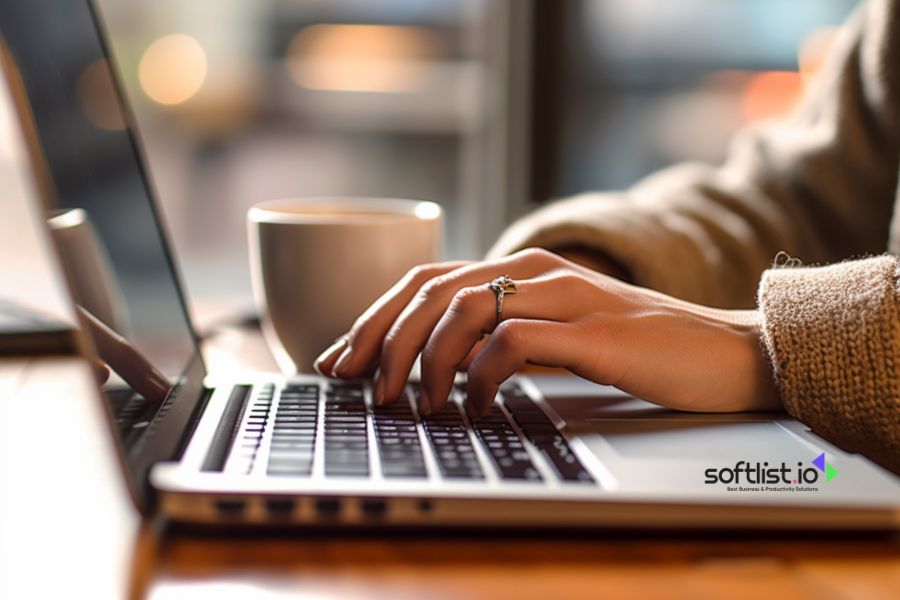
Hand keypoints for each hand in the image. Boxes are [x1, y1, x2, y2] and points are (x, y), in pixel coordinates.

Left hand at [314, 248, 780, 416]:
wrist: (728, 352)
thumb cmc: (642, 349)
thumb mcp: (562, 332)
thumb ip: (509, 331)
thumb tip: (443, 364)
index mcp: (524, 267)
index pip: (428, 278)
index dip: (376, 316)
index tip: (342, 359)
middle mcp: (538, 269)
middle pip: (431, 287)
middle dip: (380, 334)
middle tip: (354, 381)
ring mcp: (566, 294)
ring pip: (462, 308)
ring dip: (422, 358)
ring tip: (409, 402)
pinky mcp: (593, 329)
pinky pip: (513, 342)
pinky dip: (478, 375)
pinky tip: (473, 406)